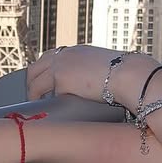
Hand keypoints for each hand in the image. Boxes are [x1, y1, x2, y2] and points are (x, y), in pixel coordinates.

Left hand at [25, 44, 149, 104]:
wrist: (130, 75)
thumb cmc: (126, 76)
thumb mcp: (106, 70)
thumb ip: (94, 74)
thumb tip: (95, 87)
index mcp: (78, 51)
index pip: (52, 57)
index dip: (46, 71)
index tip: (44, 83)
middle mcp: (66, 55)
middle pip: (36, 66)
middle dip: (32, 82)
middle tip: (33, 96)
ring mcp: (61, 65)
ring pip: (34, 80)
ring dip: (33, 93)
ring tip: (36, 107)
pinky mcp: (60, 78)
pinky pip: (43, 93)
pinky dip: (43, 102)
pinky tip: (46, 111)